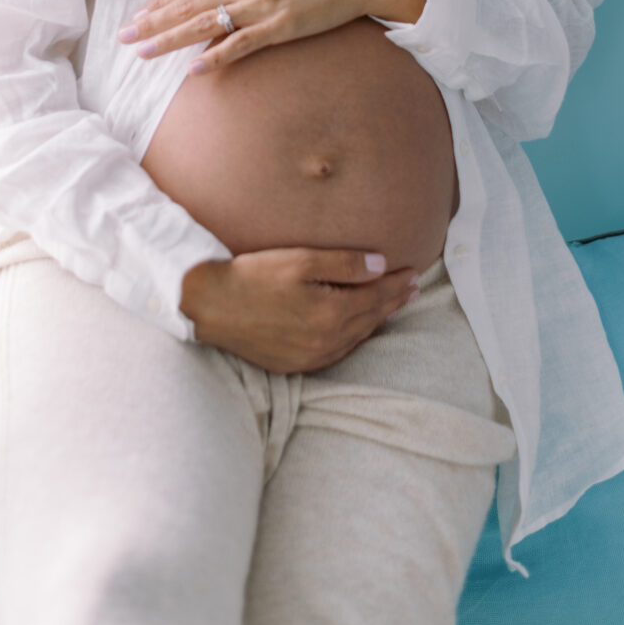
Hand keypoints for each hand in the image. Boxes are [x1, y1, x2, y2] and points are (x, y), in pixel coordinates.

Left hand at [117, 0, 425, 72]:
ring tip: (142, 52)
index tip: (136, 14)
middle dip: (152, 22)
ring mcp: (261, 5)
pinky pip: (240, 45)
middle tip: (123, 37)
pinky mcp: (281, 27)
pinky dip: (215, 57)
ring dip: (169, 40)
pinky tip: (192, 69)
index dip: (160, 0)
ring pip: (205, 24)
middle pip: (188, 4)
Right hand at [179, 247, 420, 372]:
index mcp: (331, 313)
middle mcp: (326, 341)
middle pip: (371, 319)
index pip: (377, 296)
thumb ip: (345, 263)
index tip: (413, 271)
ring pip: (357, 338)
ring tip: (392, 306)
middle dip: (394, 301)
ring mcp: (311, 357)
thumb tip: (382, 265)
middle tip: (412, 288)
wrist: (209, 306)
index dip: (397, 283)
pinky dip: (354, 338)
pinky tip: (357, 328)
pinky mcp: (295, 365)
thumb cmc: (253, 276)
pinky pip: (337, 352)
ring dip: (377, 320)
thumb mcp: (301, 259)